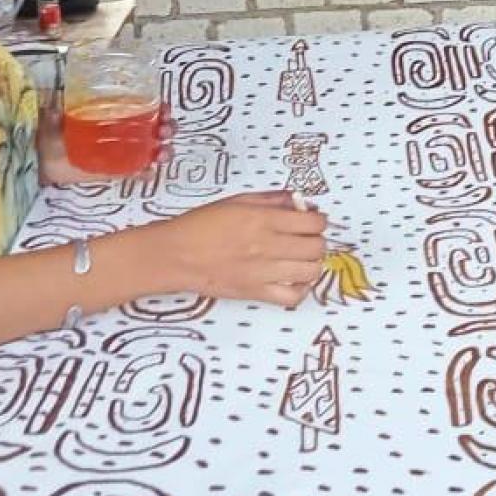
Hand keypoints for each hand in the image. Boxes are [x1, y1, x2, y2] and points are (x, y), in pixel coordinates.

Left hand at [37, 101, 175, 185]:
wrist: (41, 161)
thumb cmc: (51, 133)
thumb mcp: (56, 115)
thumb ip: (60, 107)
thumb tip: (58, 98)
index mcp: (114, 114)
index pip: (144, 107)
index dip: (160, 108)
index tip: (165, 108)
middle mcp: (122, 132)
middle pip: (155, 129)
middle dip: (167, 128)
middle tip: (165, 130)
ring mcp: (120, 153)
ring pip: (152, 150)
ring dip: (163, 150)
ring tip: (162, 152)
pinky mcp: (115, 171)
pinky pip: (137, 172)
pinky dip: (147, 172)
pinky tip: (151, 171)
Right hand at [144, 191, 327, 306]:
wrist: (176, 254)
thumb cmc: (201, 225)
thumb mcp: (237, 201)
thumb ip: (271, 200)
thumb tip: (298, 201)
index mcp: (263, 220)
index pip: (312, 222)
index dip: (319, 221)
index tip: (314, 221)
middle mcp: (268, 245)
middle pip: (317, 247)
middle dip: (318, 241)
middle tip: (308, 239)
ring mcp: (263, 271)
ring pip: (310, 271)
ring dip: (312, 264)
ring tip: (302, 259)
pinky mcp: (256, 292)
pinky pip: (292, 296)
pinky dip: (300, 289)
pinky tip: (294, 279)